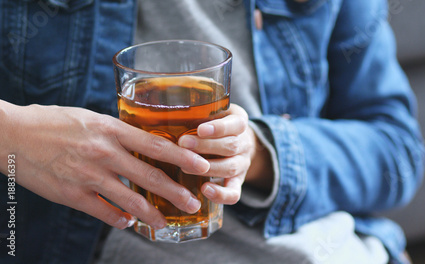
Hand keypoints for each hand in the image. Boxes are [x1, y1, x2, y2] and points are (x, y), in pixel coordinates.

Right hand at [0, 102, 209, 229]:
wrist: (11, 134)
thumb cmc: (54, 122)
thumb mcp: (92, 119)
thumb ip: (118, 133)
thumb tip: (144, 145)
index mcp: (110, 129)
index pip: (155, 145)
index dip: (182, 157)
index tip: (201, 166)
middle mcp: (103, 152)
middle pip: (149, 176)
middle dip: (175, 193)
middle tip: (192, 203)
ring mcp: (88, 175)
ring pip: (130, 199)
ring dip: (151, 213)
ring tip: (165, 222)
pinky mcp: (71, 194)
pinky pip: (103, 211)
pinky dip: (119, 219)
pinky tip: (128, 222)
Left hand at [178, 104, 273, 204]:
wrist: (237, 142)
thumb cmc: (216, 125)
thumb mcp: (213, 112)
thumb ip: (199, 111)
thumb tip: (168, 111)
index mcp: (239, 123)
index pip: (236, 125)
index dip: (219, 128)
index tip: (200, 129)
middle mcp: (244, 144)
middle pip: (231, 146)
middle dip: (206, 146)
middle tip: (183, 143)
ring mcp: (242, 164)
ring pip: (230, 167)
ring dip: (208, 167)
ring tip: (185, 166)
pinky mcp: (237, 182)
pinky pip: (234, 193)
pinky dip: (221, 194)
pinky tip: (204, 190)